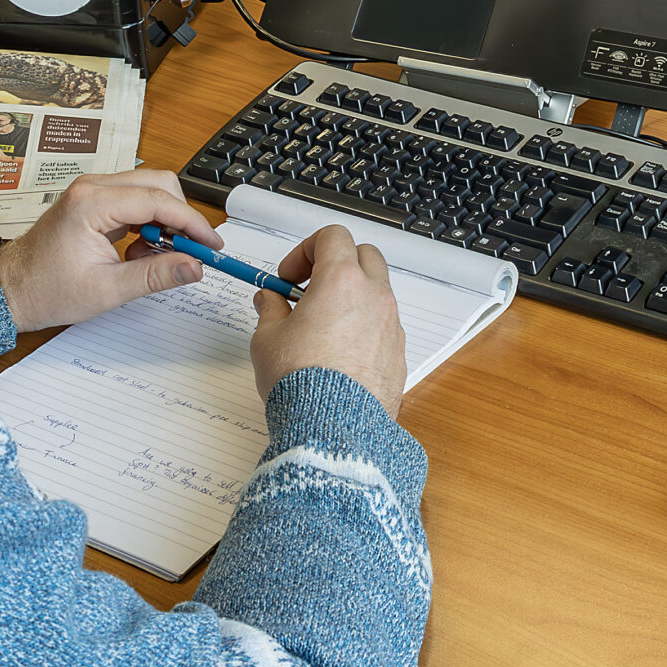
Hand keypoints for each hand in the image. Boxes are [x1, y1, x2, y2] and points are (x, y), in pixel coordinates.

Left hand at [0, 169, 219, 331]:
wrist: (11, 290)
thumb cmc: (46, 290)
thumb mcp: (107, 290)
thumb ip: (155, 275)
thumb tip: (194, 267)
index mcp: (92, 203)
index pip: (158, 201)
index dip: (192, 223)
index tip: (211, 246)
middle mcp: (92, 187)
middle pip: (158, 184)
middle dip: (181, 217)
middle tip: (193, 251)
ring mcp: (92, 191)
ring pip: (149, 190)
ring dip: (166, 220)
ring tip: (162, 256)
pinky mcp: (94, 201)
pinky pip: (135, 201)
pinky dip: (149, 223)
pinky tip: (141, 252)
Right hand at [250, 225, 407, 418]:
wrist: (332, 429)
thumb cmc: (300, 381)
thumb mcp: (267, 339)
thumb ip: (270, 310)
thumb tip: (270, 300)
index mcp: (341, 281)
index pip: (332, 236)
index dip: (305, 250)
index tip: (289, 277)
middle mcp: (374, 296)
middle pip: (363, 255)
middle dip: (336, 264)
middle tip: (309, 290)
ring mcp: (392, 325)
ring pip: (377, 292)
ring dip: (352, 297)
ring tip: (323, 327)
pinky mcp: (399, 354)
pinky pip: (384, 326)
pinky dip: (365, 327)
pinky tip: (340, 355)